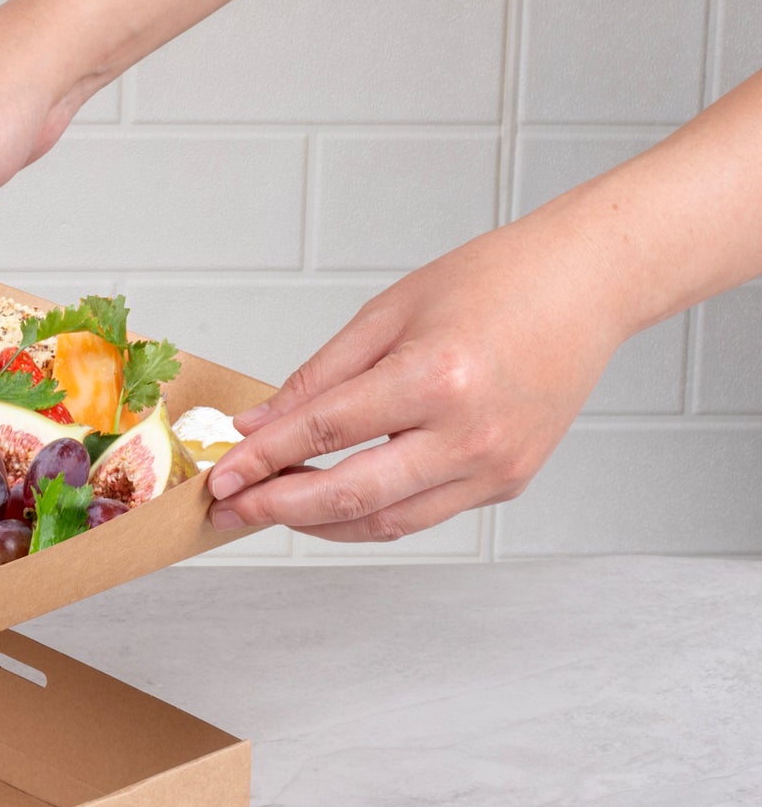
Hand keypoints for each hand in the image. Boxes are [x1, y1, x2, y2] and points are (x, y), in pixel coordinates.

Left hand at [205, 213, 629, 541]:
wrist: (588, 286)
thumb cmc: (495, 283)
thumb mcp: (388, 313)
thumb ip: (316, 379)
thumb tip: (254, 427)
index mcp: (436, 379)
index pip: (324, 433)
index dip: (261, 459)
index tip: (219, 476)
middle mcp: (469, 435)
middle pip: (349, 496)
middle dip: (275, 508)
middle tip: (226, 510)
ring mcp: (494, 467)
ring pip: (384, 522)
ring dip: (317, 523)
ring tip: (268, 509)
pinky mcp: (508, 483)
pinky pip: (422, 515)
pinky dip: (369, 514)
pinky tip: (330, 500)